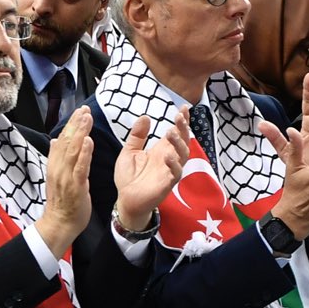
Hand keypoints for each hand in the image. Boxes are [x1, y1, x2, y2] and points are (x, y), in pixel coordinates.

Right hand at [35, 108, 95, 257]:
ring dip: (80, 133)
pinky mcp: (75, 186)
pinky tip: (89, 141)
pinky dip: (84, 153)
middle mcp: (58, 168)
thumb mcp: (58, 176)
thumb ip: (57, 158)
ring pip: (72, 150)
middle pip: (66, 141)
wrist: (59, 223)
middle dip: (76, 123)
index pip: (63, 140)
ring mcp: (66, 176)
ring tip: (86, 117)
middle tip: (84, 108)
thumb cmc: (63, 201)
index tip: (79, 110)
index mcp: (55, 165)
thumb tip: (56, 140)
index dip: (71, 124)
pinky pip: (80, 167)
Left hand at [113, 107, 190, 230]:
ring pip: (182, 155)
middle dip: (183, 128)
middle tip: (179, 116)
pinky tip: (168, 156)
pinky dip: (174, 164)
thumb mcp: (129, 151)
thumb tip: (145, 116)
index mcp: (162, 150)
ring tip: (171, 132)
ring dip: (179, 143)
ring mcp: (170, 171)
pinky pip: (175, 173)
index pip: (176, 133)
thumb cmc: (129, 177)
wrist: (125, 200)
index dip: (182, 121)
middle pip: (183, 141)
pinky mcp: (167, 184)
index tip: (183, 107)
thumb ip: (137, 136)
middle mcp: (169, 159)